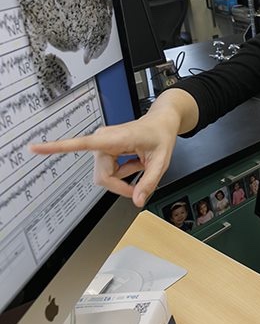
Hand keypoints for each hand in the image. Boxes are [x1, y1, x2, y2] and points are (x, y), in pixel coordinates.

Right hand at [29, 112, 179, 206]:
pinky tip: (135, 162)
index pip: (80, 144)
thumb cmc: (160, 136)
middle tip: (142, 185)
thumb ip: (149, 182)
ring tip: (140, 163)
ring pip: (104, 176)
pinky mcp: (103, 149)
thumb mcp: (161, 161)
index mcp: (113, 139)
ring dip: (123, 177)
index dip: (55, 148)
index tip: (33, 148)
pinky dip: (123, 172)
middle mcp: (102, 140)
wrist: (161, 123)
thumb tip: (137, 200)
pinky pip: (108, 171)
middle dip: (120, 185)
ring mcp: (101, 145)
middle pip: (102, 177)